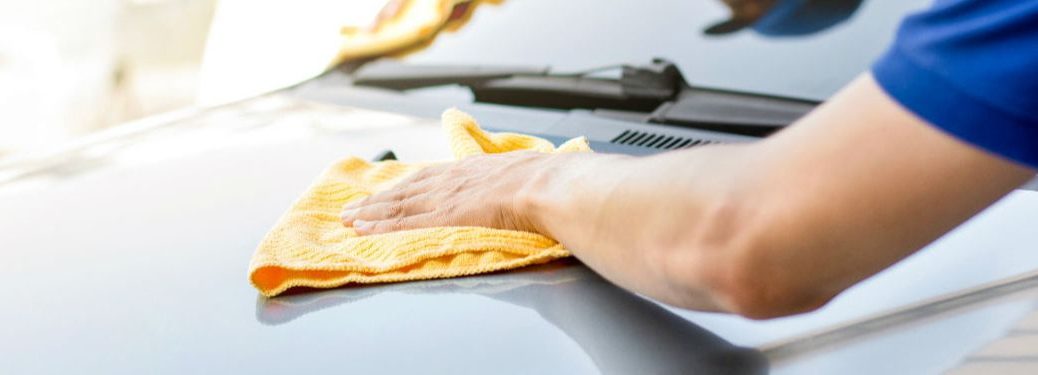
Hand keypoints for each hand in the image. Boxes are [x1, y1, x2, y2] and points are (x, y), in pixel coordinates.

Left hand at [340, 151, 572, 235]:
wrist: (547, 185)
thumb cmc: (547, 181)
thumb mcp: (527, 170)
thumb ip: (515, 178)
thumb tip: (525, 183)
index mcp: (473, 169)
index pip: (429, 178)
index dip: (405, 187)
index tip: (387, 193)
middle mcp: (453, 180)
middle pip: (406, 191)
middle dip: (377, 201)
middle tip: (352, 208)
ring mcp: (447, 198)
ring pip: (399, 206)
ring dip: (370, 213)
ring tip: (348, 220)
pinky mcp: (445, 216)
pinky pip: (405, 223)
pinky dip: (381, 227)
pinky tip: (363, 230)